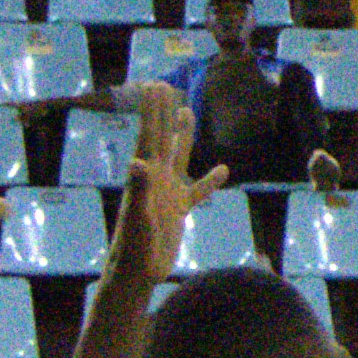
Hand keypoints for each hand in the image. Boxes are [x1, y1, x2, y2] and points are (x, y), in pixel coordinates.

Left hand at [112, 80, 222, 281]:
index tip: (155, 85)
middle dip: (163, 112)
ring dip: (182, 135)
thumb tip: (139, 161)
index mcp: (146, 176)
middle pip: (162, 138)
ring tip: (186, 112)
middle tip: (164, 85)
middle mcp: (156, 179)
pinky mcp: (178, 209)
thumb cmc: (134, 247)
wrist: (138, 273)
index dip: (153, 110)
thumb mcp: (139, 217)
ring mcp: (168, 193)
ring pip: (178, 156)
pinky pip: (198, 190)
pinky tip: (224, 170)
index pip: (151, 135)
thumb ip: (139, 189)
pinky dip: (210, 181)